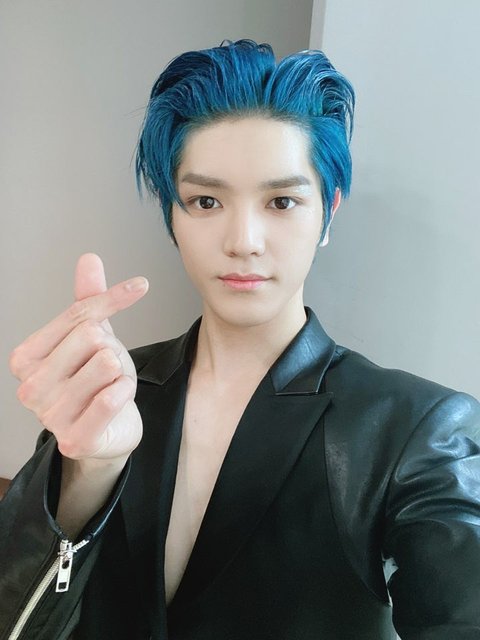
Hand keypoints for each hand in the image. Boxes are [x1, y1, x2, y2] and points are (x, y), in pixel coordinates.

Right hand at [9, 253, 148, 462]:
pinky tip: (117, 400)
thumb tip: (89, 258)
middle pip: (93, 337)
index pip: (79, 313)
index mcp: (25, 358)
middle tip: (106, 371)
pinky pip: (111, 398)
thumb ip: (88, 300)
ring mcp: (49, 416)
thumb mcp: (92, 338)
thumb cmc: (95, 383)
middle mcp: (30, 387)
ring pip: (106, 363)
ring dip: (120, 374)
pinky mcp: (75, 439)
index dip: (114, 299)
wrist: (107, 433)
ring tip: (108, 388)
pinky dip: (124, 392)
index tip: (140, 285)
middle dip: (112, 350)